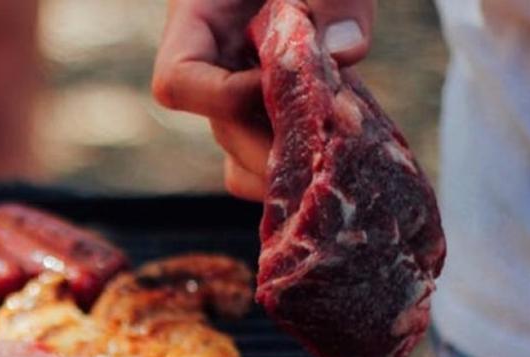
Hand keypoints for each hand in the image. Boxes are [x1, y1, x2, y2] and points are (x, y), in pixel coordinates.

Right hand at [152, 0, 375, 199]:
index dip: (224, 98)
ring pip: (243, 152)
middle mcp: (216, 61)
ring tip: (343, 156)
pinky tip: (349, 149)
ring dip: (290, 165)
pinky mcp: (276, 100)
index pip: (179, 82)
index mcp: (200, 18)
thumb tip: (346, 51)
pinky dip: (305, 163)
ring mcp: (243, 86)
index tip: (283, 82)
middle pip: (221, 129)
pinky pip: (272, 151)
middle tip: (334, 149)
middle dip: (274, 146)